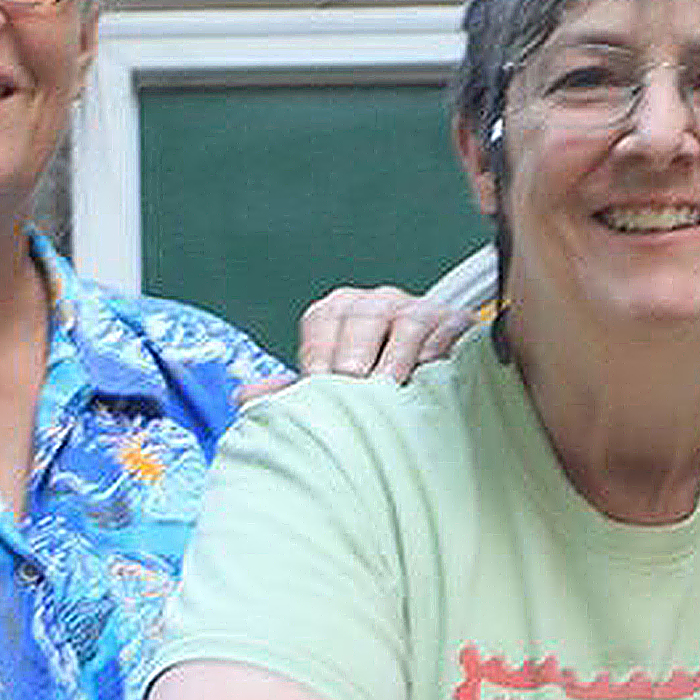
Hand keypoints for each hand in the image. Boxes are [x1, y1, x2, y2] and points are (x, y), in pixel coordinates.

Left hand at [295, 285, 473, 383]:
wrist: (423, 369)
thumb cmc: (367, 375)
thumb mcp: (329, 379)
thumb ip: (292, 388)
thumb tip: (246, 397)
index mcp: (340, 310)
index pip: (324, 319)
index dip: (319, 349)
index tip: (317, 380)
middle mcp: (377, 302)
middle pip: (364, 317)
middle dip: (355, 351)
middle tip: (352, 381)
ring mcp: (417, 309)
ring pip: (406, 321)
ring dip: (396, 355)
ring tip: (389, 383)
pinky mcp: (452, 322)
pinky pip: (446, 328)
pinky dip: (437, 348)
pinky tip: (429, 369)